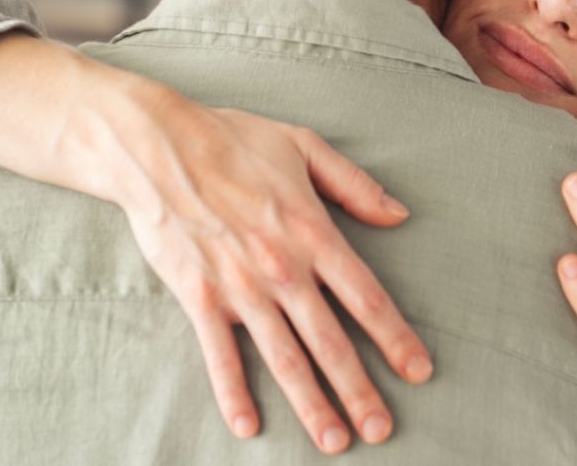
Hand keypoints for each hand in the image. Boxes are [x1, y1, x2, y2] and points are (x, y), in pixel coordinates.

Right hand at [0, 33, 432, 454]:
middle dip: (359, 391)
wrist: (158, 146)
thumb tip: (399, 214)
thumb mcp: (305, 147)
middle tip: (381, 431)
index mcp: (314, 232)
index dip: (395, 338)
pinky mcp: (199, 297)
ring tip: (334, 442)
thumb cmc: (233, 140)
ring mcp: (240, 287)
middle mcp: (283, 268)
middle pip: (330, 341)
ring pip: (284, 358)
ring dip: (311, 404)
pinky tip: (249, 427)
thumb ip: (355, 184)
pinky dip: (233, 392)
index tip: (418, 372)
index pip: (366, 297)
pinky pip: (219, 354)